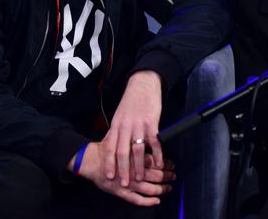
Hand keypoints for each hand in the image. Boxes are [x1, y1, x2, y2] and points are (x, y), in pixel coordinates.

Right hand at [78, 143, 175, 205]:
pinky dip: (148, 201)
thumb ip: (136, 139)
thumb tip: (152, 135)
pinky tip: (157, 200)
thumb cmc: (107, 147)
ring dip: (162, 189)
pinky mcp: (121, 192)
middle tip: (173, 175)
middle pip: (156, 175)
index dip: (166, 164)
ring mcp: (128, 183)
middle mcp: (133, 170)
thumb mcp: (123, 137)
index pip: (155, 161)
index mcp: (134, 155)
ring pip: (150, 188)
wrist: (90, 160)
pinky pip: (138, 200)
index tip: (172, 164)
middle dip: (167, 176)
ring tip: (169, 187)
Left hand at [102, 70, 163, 185]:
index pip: (110, 147)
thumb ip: (116, 132)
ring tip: (140, 178)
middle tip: (124, 184)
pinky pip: (154, 142)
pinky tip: (158, 164)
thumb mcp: (119, 116)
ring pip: (137, 150)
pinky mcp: (152, 122)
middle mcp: (126, 126)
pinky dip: (157, 154)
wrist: (143, 84)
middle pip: (122, 152)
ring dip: (139, 166)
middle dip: (123, 170)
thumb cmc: (131, 102)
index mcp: (116, 125)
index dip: (109, 163)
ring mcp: (139, 125)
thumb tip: (111, 149)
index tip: (109, 176)